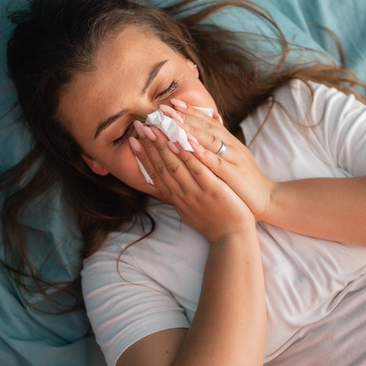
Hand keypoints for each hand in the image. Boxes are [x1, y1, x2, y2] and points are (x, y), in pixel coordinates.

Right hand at [131, 120, 254, 241]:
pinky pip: (199, 170)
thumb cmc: (215, 221)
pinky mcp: (213, 191)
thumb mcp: (191, 207)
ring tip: (156, 127)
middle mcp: (182, 194)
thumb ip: (181, 192)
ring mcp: (196, 193)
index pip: (156, 173)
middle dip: (150, 144)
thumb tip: (170, 179)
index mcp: (176, 197)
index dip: (144, 156)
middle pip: (162, 166)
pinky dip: (190, 155)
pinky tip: (184, 140)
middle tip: (139, 126)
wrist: (232, 240)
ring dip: (165, 145)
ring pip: (176, 165)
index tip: (133, 139)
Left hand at [165, 100, 275, 221]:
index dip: (190, 111)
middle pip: (206, 127)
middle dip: (184, 116)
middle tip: (164, 108)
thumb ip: (222, 141)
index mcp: (230, 142)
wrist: (267, 200)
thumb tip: (212, 121)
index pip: (208, 122)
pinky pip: (215, 161)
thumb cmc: (246, 180)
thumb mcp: (235, 157)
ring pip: (209, 140)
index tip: (172, 102)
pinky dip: (201, 152)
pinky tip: (187, 143)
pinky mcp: (233, 174)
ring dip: (189, 129)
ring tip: (171, 120)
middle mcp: (231, 146)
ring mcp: (233, 159)